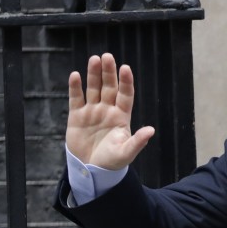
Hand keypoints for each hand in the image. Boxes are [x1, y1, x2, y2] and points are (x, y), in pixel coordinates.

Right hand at [67, 53, 153, 169]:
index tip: (125, 68)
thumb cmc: (112, 162)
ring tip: (94, 59)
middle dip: (109, 72)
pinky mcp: (77, 116)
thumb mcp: (126, 153)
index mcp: (122, 116)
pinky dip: (75, 87)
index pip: (125, 95)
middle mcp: (108, 110)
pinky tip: (75, 75)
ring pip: (93, 88)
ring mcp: (92, 111)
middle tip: (107, 56)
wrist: (91, 170)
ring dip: (93, 74)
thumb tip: (151, 130)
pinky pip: (76, 98)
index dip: (125, 82)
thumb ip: (137, 141)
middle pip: (109, 87)